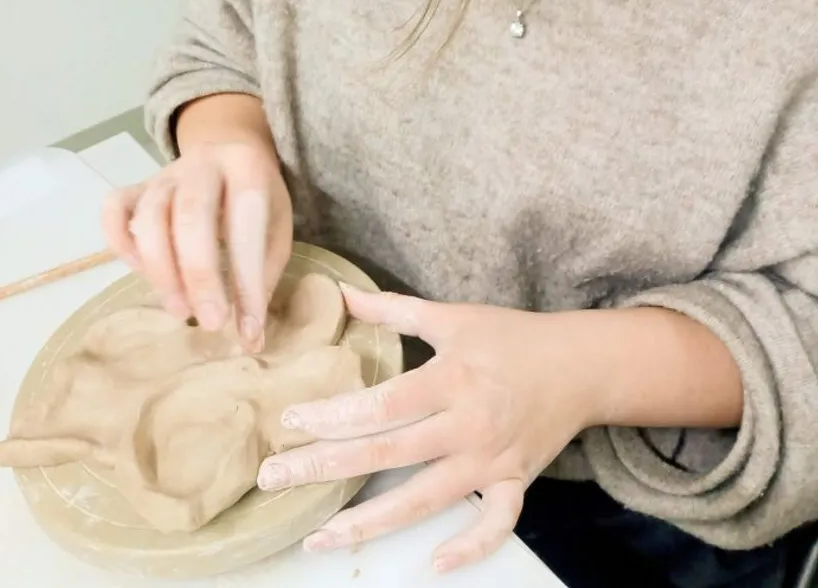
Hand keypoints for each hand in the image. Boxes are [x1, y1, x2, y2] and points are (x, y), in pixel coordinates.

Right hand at [101, 138, 292, 348]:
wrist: (229, 151)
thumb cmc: (256, 202)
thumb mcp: (274, 229)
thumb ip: (262, 279)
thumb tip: (250, 341)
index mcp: (246, 166)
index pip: (244, 221)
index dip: (246, 277)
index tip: (248, 327)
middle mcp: (202, 163)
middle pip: (189, 214)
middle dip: (199, 275)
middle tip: (211, 322)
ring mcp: (164, 173)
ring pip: (149, 216)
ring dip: (161, 270)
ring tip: (181, 310)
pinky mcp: (136, 186)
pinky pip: (114, 209)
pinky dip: (120, 243)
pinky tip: (140, 271)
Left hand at [256, 287, 600, 572]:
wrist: (580, 364)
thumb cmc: (509, 336)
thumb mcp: (452, 316)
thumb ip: (394, 309)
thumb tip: (342, 293)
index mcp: (452, 378)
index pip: (383, 404)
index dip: (334, 414)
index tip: (290, 421)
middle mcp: (469, 425)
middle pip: (389, 453)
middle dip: (326, 467)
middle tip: (274, 477)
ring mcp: (492, 462)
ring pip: (424, 500)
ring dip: (369, 524)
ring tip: (318, 539)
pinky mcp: (515, 483)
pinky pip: (494, 526)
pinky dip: (468, 548)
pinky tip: (429, 565)